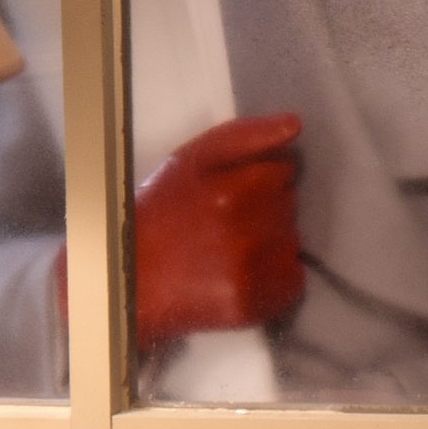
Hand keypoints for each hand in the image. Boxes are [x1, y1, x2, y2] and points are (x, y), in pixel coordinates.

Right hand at [54, 113, 304, 351]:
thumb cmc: (162, 209)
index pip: (285, 170)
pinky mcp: (251, 304)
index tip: (236, 190)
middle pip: (290, 205)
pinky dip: (277, 279)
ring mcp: (249, 271)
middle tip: (228, 221)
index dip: (261, 178)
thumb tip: (296, 124)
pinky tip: (246, 275)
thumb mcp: (193, 158)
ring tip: (234, 249)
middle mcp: (245, 230)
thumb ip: (247, 136)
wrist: (131, 277)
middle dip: (267, 208)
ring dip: (274, 243)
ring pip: (293, 242)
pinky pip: (292, 282)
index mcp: (232, 189)